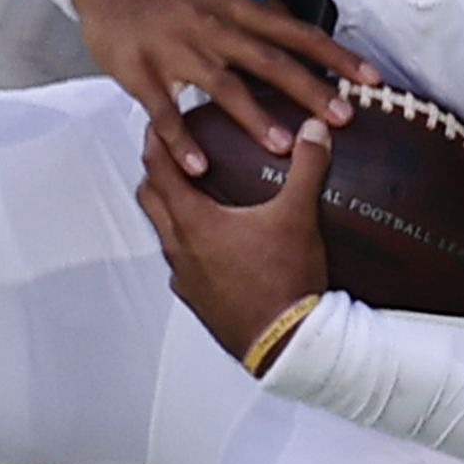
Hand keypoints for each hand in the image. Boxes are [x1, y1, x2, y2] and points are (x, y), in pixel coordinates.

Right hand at [70, 0, 379, 172]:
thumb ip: (253, 10)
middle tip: (344, 117)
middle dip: (310, 90)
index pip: (296, 32)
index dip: (335, 56)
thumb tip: (294, 24)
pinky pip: (165, 111)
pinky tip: (199, 167)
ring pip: (223, 86)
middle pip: (270, 60)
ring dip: (254, 118)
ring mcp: (177, 51)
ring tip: (283, 147)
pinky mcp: (142, 72)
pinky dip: (182, 140)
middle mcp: (213, 28)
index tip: (372, 77)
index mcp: (235, 7)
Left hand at [137, 120, 331, 364]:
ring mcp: (184, 276)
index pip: (159, 169)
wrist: (286, 343)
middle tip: (170, 149)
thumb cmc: (284, 280)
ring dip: (168, 207)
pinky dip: (186, 242)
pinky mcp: (196, 300)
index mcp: (194, 221)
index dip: (156, 140)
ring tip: (190, 191)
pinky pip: (180, 262)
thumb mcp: (299, 216)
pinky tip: (212, 242)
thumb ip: (306, 166)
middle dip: (155, 169)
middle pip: (150, 197)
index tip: (158, 121)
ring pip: (162, 231)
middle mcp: (179, 248)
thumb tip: (313, 129)